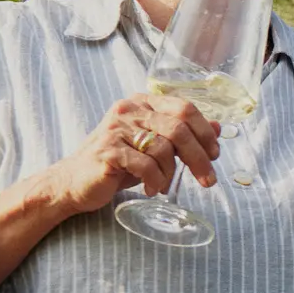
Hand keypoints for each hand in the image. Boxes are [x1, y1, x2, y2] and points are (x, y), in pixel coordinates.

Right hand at [49, 93, 220, 214]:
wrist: (75, 182)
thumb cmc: (118, 164)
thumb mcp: (154, 146)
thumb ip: (181, 135)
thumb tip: (218, 128)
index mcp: (142, 103)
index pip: (185, 108)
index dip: (205, 132)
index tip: (214, 155)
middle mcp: (128, 110)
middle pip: (179, 128)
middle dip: (199, 157)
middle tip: (208, 180)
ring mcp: (116, 129)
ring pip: (164, 149)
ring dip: (171, 174)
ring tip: (163, 185)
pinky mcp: (108, 151)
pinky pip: (146, 165)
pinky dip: (155, 181)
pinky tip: (150, 189)